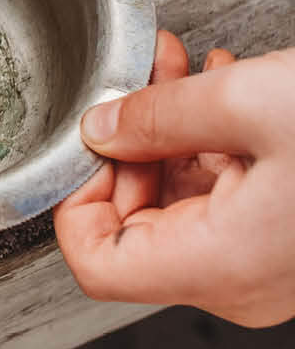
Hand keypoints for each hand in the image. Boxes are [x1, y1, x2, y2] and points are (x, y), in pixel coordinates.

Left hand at [55, 31, 294, 327]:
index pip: (96, 264)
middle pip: (134, 227)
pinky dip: (207, 144)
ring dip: (165, 131)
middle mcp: (241, 282)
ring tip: (176, 67)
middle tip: (136, 77)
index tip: (88, 138)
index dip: (76, 196)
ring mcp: (266, 266)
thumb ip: (158, 117)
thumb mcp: (251, 104)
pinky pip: (223, 199)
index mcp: (223, 266)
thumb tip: (99, 126)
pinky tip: (215, 89)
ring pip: (178, 204)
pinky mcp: (287, 240)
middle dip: (125, 143)